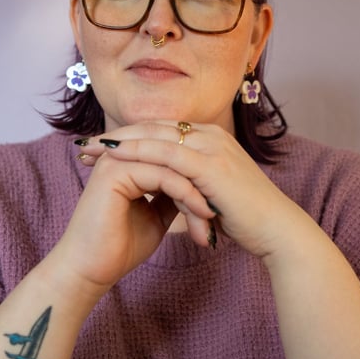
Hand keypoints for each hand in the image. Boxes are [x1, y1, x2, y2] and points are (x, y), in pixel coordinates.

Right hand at [53, 128, 217, 298]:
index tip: (222, 202)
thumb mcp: (157, 216)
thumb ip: (173, 196)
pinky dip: (186, 194)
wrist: (91, 270)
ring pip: (172, 164)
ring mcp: (116, 159)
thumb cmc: (120, 247)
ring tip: (214, 215)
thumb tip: (198, 187)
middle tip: (224, 207)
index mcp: (130, 159)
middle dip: (202, 182)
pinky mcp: (114, 172)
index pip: (173, 155)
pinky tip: (201, 213)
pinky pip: (162, 175)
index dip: (199, 177)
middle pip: (175, 156)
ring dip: (197, 190)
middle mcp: (122, 154)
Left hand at [75, 120, 295, 261]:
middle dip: (115, 135)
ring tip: (87, 149)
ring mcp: (211, 146)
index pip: (161, 131)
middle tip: (83, 144)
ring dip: (118, 140)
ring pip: (155, 136)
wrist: (277, 230)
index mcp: (210, 140)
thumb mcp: (212, 192)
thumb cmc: (246, 218)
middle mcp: (210, 136)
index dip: (128, 137)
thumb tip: (170, 192)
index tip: (99, 147)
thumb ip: (191, 184)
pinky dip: (136, 151)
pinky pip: (165, 153)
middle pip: (152, 128)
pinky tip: (113, 156)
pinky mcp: (210, 164)